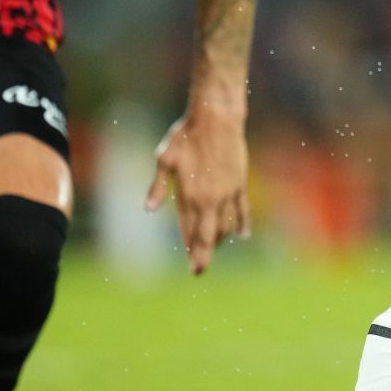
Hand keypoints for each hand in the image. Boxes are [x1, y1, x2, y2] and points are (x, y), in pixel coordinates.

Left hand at [147, 111, 250, 275]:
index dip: (189, 249)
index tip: (190, 266)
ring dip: (219, 240)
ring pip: (225, 225)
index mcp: (190, 195)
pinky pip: (242, 209)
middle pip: (208, 235)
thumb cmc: (186, 135)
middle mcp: (210, 199)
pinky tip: (242, 236)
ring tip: (213, 250)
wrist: (217, 118)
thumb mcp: (165, 159)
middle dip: (204, 255)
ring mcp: (228, 192)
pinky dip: (242, 224)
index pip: (189, 230)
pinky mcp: (240, 183)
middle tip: (199, 272)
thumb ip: (157, 186)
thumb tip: (148, 210)